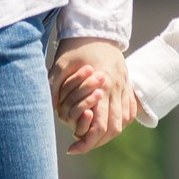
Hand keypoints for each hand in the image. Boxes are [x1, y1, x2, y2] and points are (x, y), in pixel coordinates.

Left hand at [51, 37, 136, 154]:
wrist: (97, 30)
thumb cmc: (75, 48)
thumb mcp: (59, 66)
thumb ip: (53, 88)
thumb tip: (48, 112)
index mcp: (102, 85)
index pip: (99, 125)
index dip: (87, 143)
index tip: (72, 149)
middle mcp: (116, 88)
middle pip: (114, 128)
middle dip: (97, 142)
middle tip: (80, 145)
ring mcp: (124, 86)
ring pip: (124, 121)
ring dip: (109, 133)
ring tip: (91, 136)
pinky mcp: (127, 84)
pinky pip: (130, 110)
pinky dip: (120, 121)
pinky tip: (105, 123)